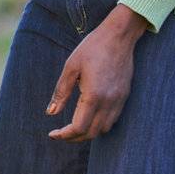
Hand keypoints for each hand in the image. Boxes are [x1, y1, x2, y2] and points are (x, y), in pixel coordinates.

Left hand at [46, 4, 148, 141]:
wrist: (118, 36)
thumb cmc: (92, 48)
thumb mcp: (71, 67)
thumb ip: (61, 92)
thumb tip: (50, 113)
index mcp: (93, 95)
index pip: (79, 128)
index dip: (64, 135)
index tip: (52, 134)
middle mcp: (108, 102)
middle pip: (91, 133)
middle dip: (74, 137)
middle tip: (60, 133)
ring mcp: (119, 100)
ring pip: (103, 129)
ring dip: (88, 132)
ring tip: (73, 127)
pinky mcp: (124, 96)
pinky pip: (112, 119)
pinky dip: (99, 124)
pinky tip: (89, 116)